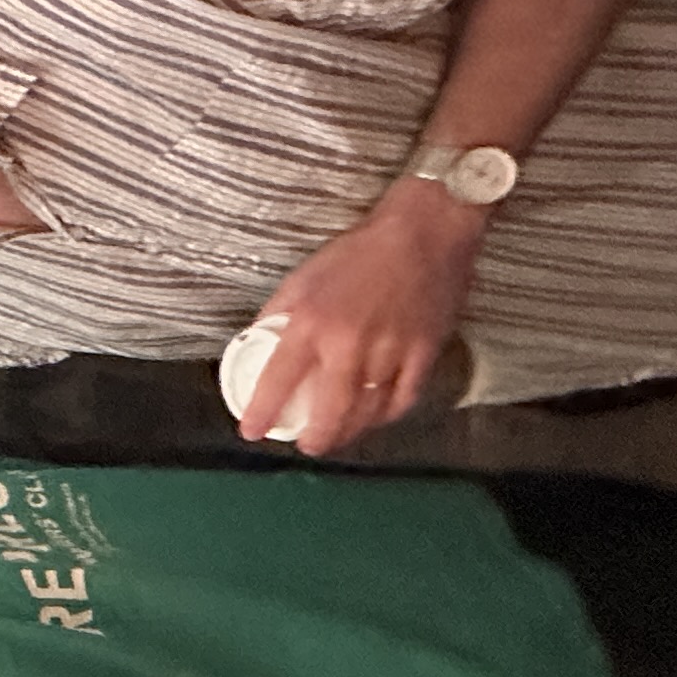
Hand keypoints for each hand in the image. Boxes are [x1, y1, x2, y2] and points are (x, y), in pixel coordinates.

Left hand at [234, 189, 485, 451]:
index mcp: (312, 323)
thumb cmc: (360, 251)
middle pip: (329, 412)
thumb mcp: (303, 277)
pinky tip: (376, 418)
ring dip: (349, 432)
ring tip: (338, 436)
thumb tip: (257, 341)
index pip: (278, 380)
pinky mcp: (424, 353)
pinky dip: (387, 415)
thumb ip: (278, 313)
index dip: (262, 412)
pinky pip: (404, 399)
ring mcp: (390, 352)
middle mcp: (349, 344)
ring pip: (367, 412)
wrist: (424, 231)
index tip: (252, 431)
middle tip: (307, 445)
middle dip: (315, 438)